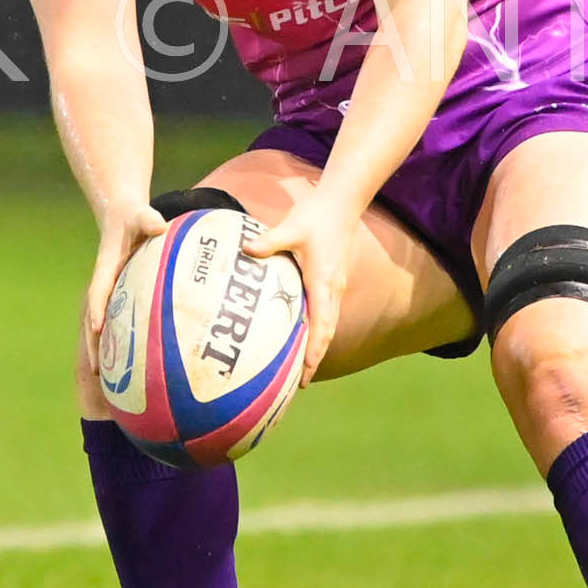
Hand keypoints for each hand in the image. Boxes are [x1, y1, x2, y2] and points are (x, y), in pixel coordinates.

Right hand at [85, 203, 165, 364]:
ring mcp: (113, 294)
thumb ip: (148, 219)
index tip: (95, 329)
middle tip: (96, 371)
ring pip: (105, 325)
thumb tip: (159, 226)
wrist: (124, 216)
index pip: (98, 292)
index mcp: (106, 269)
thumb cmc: (134, 217)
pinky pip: (121, 322)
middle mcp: (107, 285)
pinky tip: (135, 363)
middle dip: (93, 344)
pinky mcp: (123, 298)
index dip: (96, 310)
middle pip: (95, 319)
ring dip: (104, 349)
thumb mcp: (140, 215)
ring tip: (109, 379)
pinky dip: (123, 341)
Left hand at [241, 191, 358, 382]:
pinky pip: (327, 313)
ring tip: (304, 369)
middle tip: (302, 383)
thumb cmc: (316, 216)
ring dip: (319, 346)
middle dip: (316, 358)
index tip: (306, 374)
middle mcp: (333, 289)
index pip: (321, 325)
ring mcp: (335, 286)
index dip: (314, 351)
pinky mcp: (333, 281)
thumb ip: (269, 241)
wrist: (341, 204)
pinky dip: (319, 330)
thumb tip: (246, 250)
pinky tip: (304, 336)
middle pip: (327, 332)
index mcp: (323, 282)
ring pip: (329, 324)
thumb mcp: (291, 228)